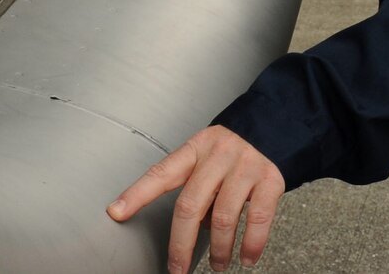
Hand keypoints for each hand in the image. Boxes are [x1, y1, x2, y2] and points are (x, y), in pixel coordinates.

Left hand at [107, 125, 285, 272]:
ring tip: (217, 265)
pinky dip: (250, 245)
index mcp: (195, 149)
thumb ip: (193, 189)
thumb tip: (187, 233)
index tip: (116, 212)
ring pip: (223, 217)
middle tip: (177, 269)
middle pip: (190, 205)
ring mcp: (245, 166)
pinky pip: (257, 219)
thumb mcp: (204, 159)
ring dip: (218, 250)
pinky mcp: (270, 179)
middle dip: (181, 245)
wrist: (272, 129)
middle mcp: (218, 155)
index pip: (161, 173)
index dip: (137, 194)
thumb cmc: (230, 153)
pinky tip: (245, 257)